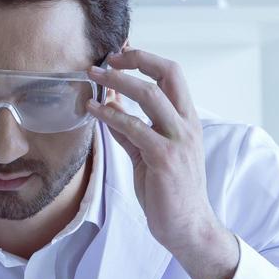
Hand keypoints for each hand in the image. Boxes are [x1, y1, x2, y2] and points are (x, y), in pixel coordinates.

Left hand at [87, 48, 239, 278]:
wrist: (187, 227)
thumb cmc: (167, 191)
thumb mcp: (147, 152)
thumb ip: (130, 128)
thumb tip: (107, 103)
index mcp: (186, 120)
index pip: (172, 75)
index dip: (145, 59)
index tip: (120, 52)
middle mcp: (187, 125)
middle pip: (169, 74)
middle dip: (137, 59)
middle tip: (107, 57)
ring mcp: (178, 140)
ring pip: (150, 95)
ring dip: (117, 81)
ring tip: (91, 75)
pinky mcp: (165, 158)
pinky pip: (134, 128)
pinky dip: (110, 114)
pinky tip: (92, 109)